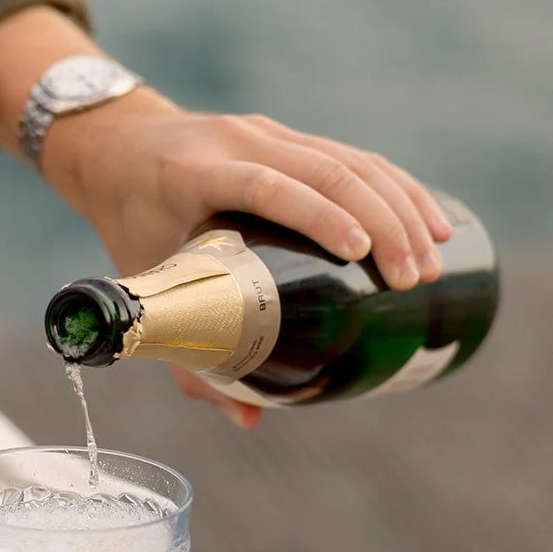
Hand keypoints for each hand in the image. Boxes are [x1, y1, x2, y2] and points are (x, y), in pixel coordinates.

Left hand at [0, 9, 449, 429]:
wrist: (119, 145)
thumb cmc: (133, 224)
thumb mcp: (150, 281)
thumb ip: (189, 354)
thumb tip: (250, 418)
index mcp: (195, 173)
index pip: (265, 185)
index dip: (315, 215)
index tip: (358, 252)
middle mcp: (238, 142)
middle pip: (323, 171)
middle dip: (381, 223)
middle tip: (414, 279)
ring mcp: (268, 133)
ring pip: (350, 161)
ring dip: (400, 209)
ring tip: (432, 262)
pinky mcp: (292, 137)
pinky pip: (355, 157)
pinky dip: (398, 189)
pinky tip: (433, 222)